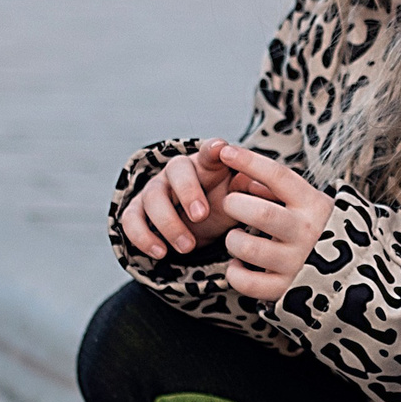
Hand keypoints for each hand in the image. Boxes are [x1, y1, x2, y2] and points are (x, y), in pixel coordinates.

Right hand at [120, 139, 240, 258]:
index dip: (214, 149)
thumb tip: (269, 189)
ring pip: (153, 196)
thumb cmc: (221, 206)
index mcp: (207, 164)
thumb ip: (250, 191)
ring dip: (169, 222)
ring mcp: (155, 189)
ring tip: (187, 247)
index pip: (209, 150)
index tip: (221, 151)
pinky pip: (131, 219)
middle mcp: (177, 171)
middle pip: (176, 168)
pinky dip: (143, 237)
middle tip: (202, 216)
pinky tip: (160, 253)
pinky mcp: (137, 210)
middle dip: (188, 191)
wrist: (196, 227)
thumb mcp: (238, 200)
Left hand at [216, 144, 335, 301]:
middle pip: (259, 212)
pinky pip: (247, 282)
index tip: (225, 151)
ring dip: (233, 239)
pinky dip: (235, 273)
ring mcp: (296, 262)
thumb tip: (242, 172)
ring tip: (237, 237)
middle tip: (231, 204)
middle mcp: (306, 231)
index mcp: (312, 203)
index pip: (278, 175)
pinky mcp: (285, 289)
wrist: (352, 271)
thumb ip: (278, 188)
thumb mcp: (309, 201)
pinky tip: (239, 265)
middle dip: (235, 204)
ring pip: (248, 247)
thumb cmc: (319, 227)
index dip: (248, 160)